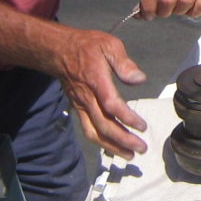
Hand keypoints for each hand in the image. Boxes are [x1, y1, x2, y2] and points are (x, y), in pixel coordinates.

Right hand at [54, 28, 148, 158]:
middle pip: (103, 125)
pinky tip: (114, 147)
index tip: (142, 126)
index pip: (111, 105)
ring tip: (130, 155)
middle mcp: (87, 98)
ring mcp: (81, 106)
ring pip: (94, 132)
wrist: (59, 51)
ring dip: (112, 146)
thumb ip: (124, 63)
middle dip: (123, 140)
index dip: (127, 118)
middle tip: (141, 148)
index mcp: (97, 81)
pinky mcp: (78, 109)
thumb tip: (139, 79)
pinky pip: (88, 130)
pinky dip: (101, 141)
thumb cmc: (87, 46)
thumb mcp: (109, 45)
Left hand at [135, 0, 200, 18]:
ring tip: (176, 8)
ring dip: (178, 12)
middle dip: (163, 12)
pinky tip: (189, 8)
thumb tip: (140, 14)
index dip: (147, 8)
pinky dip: (193, 12)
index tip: (147, 15)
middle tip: (163, 11)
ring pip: (184, 3)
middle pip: (167, 0)